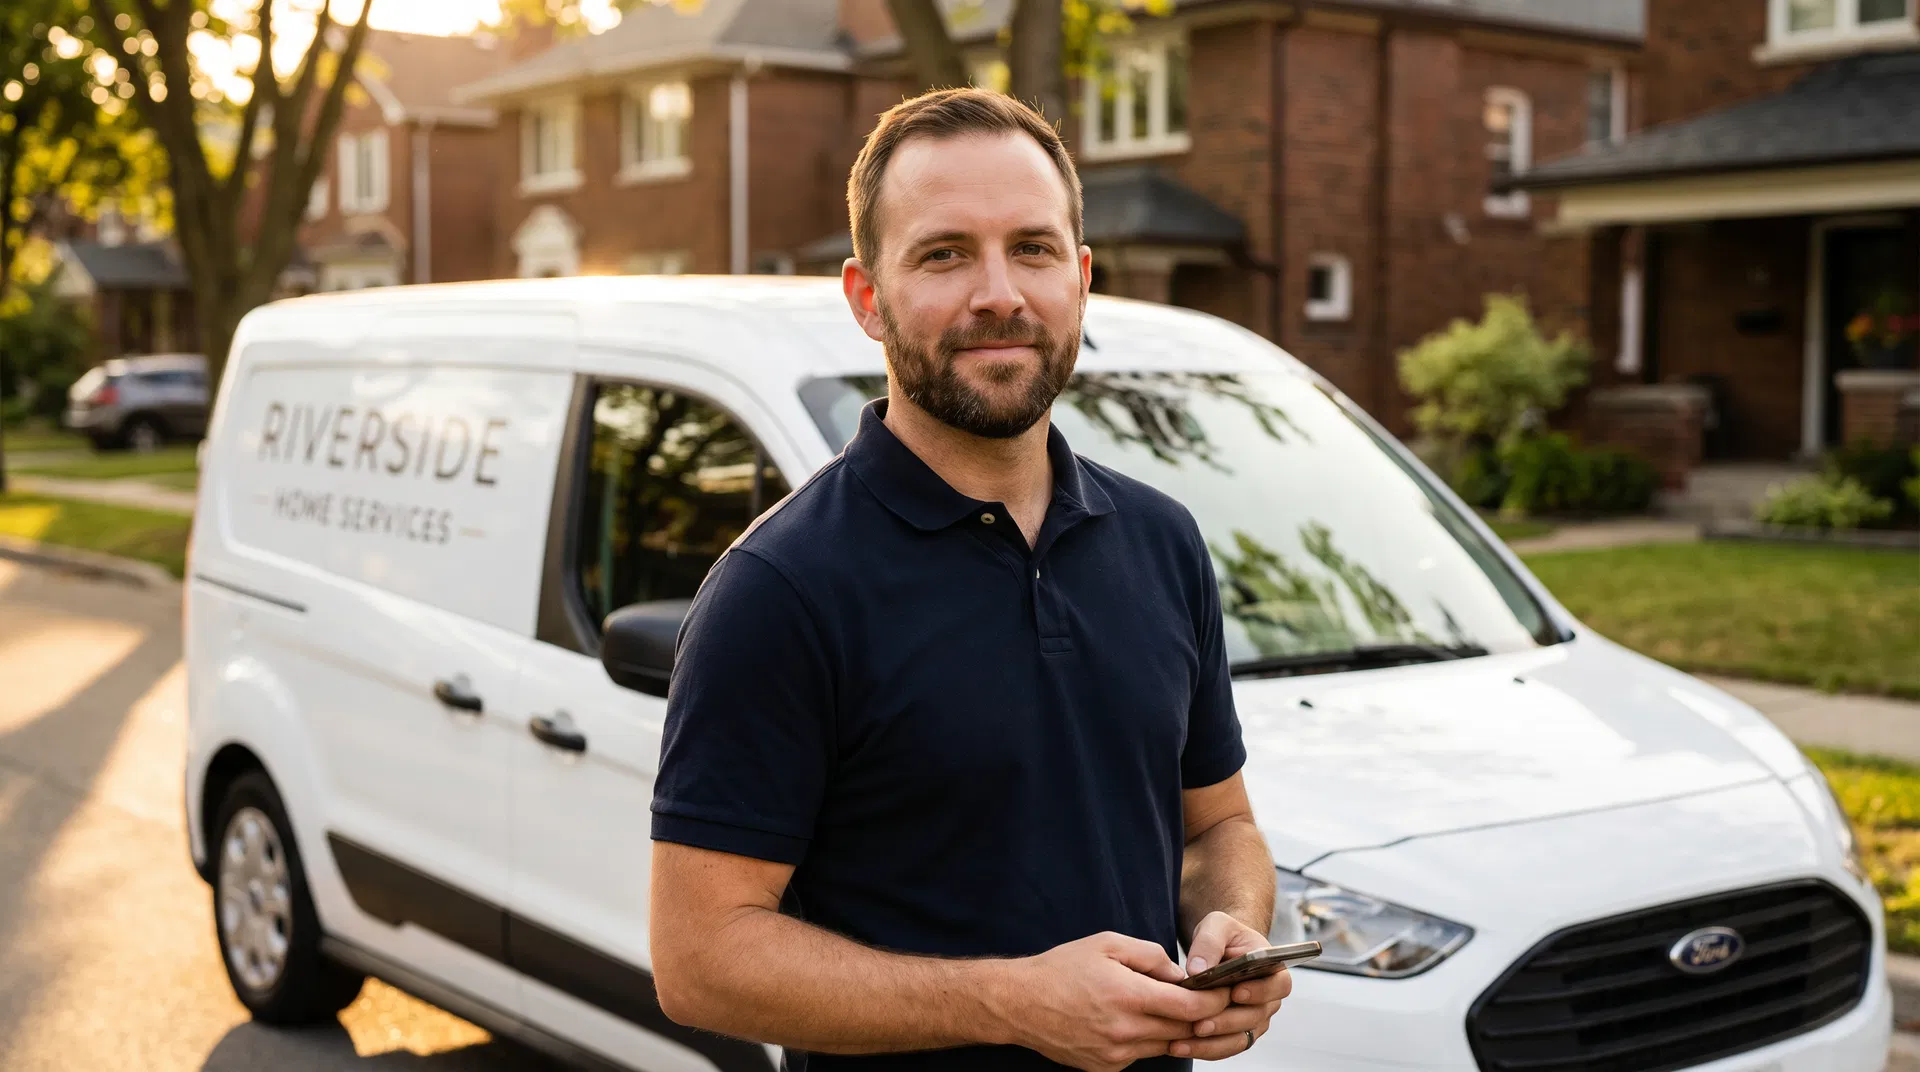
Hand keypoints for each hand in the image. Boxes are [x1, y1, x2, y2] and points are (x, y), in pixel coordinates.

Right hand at [999, 931, 1232, 1071]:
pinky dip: (1149, 1039)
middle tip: (1211, 998)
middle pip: (1184, 1030)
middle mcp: (1125, 1031)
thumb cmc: (1061, 969)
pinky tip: (1138, 1021)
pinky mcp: (1107, 1067)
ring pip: (1166, 1045)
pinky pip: (1142, 1054)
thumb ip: (1150, 956)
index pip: (1191, 1007)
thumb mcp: (1108, 944)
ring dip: (1177, 1028)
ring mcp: (1116, 1054)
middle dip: (1203, 1015)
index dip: (1215, 1000)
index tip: (1224, 990)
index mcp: (1128, 996)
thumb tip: (1180, 974)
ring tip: (1175, 1007)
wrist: (1020, 1004)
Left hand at [1171, 911, 1292, 1060]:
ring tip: (1183, 1040)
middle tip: (1201, 1024)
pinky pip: (1223, 1048)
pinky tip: (1178, 1046)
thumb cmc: (1222, 936)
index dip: (1260, 992)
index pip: (1279, 985)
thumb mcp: (1216, 926)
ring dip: (1212, 1043)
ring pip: (1239, 1039)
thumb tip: (1198, 969)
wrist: (1217, 950)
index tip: (1236, 993)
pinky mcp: (1235, 1033)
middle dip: (1226, 1023)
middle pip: (1255, 1017)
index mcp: (1272, 970)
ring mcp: (1253, 1019)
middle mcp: (1267, 999)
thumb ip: (1209, 942)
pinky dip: (1202, 1049)